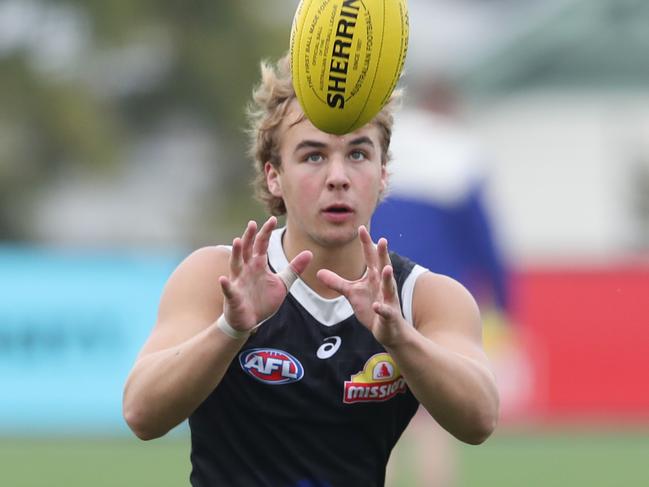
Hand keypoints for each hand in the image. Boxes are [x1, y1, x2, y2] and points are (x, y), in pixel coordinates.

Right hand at [219, 217, 311, 331]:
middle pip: (247, 250)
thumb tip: (309, 252)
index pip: (261, 245)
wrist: (250, 321)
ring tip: (237, 241)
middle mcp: (246, 270)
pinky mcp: (233, 297)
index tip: (271, 219)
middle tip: (253, 223)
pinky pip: (229, 290)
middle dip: (249, 237)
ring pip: (235, 264)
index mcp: (258, 264)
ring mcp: (238, 282)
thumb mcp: (283, 283)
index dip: (266, 232)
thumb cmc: (263, 300)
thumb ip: (294, 268)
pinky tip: (223, 279)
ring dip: (236, 253)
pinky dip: (226, 285)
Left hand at [316, 226, 405, 345]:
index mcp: (374, 277)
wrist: (388, 330)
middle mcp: (383, 285)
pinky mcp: (388, 315)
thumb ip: (337, 282)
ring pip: (389, 287)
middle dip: (383, 254)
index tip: (361, 228)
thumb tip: (319, 272)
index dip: (366, 243)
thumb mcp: (352, 293)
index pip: (370, 257)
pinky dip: (381, 308)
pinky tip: (376, 306)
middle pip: (383, 267)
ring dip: (388, 278)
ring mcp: (388, 300)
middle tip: (383, 239)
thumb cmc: (371, 308)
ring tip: (387, 268)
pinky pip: (385, 311)